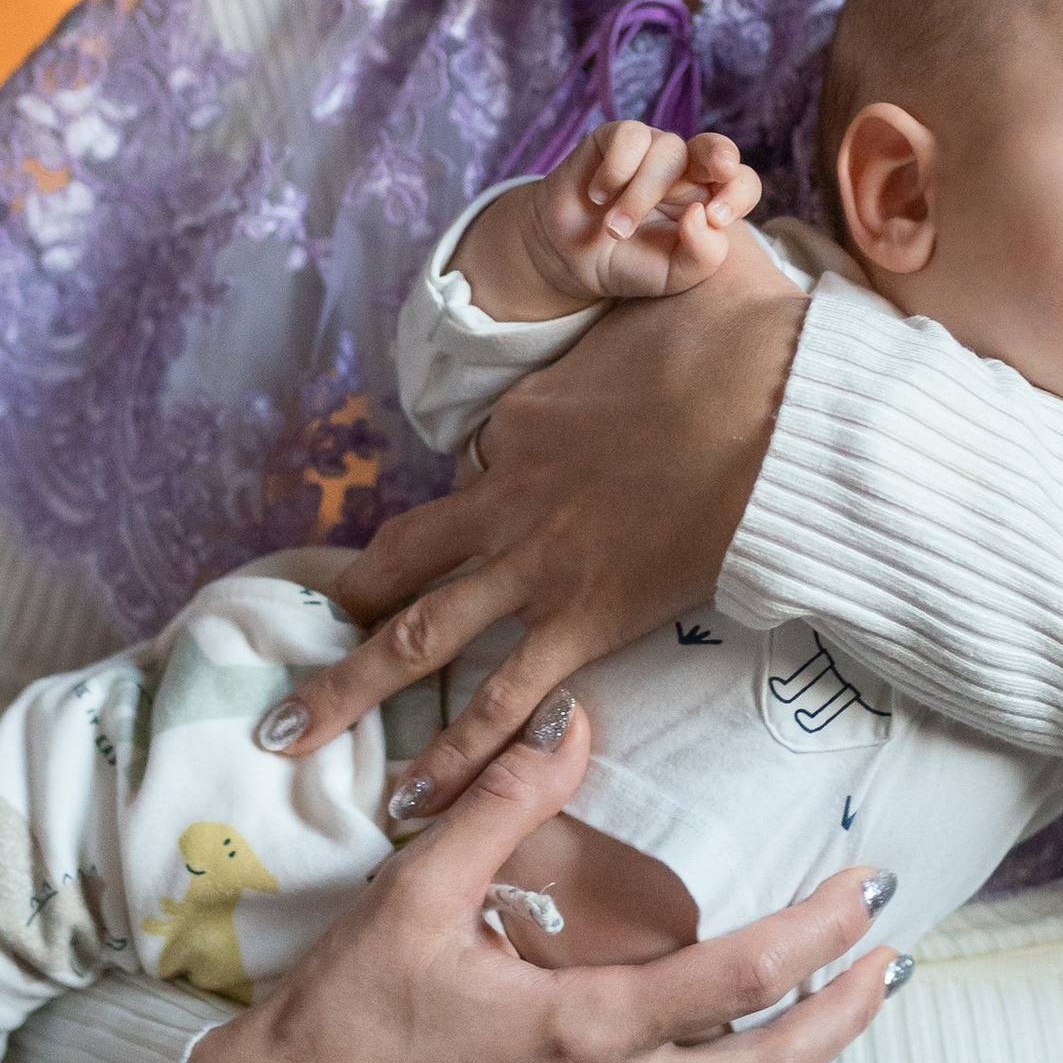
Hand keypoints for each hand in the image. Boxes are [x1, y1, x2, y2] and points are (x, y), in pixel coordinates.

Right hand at [176, 701, 895, 1062]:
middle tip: (892, 953)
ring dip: (802, 1061)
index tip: (868, 885)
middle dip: (849, 1009)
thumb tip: (571, 723)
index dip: (822, 931)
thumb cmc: (341, 1014)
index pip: (743, 979)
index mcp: (583, 1030)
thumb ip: (502, 806)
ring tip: (839, 1005)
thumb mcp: (413, 893)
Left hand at [269, 230, 807, 815]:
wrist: (775, 399)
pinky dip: (454, 756)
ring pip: (415, 640)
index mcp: (521, 425)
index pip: (472, 471)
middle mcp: (506, 499)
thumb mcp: (671, 296)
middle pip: (397, 563)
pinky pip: (502, 702)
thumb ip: (653, 306)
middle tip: (288, 651)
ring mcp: (535, 565)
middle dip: (337, 611)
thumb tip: (685, 262)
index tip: (440, 541)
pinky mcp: (582, 619)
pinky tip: (410, 800)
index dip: (455, 509)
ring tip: (287, 735)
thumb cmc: (736, 341)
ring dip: (346, 691)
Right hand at [478, 120, 761, 314]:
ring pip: (667, 150)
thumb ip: (702, 255)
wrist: (572, 259)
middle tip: (720, 172)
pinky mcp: (615, 138)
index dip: (739, 193)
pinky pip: (630, 137)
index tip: (718, 218)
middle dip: (721, 155)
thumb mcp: (673, 275)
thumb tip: (703, 214)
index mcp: (708, 199)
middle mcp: (685, 170)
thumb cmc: (630, 264)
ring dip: (640, 195)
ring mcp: (651, 150)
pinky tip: (598, 196)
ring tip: (615, 229)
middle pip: (716, 147)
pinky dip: (615, 171)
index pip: (742, 183)